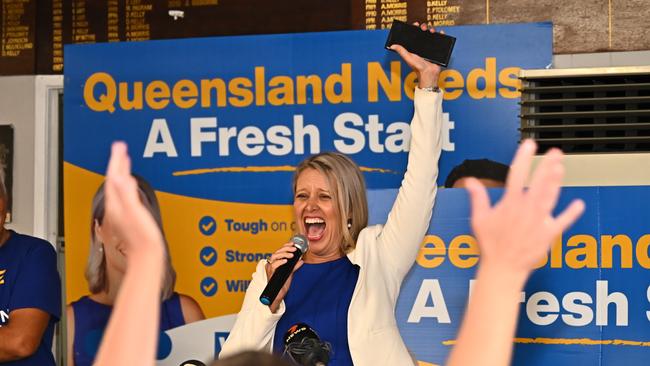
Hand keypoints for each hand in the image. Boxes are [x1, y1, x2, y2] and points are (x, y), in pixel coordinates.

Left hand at [104, 142, 163, 262]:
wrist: (146, 254)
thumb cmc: (142, 237)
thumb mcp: (135, 213)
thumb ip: (127, 195)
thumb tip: (123, 177)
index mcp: (118, 203)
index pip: (114, 177)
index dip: (116, 160)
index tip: (119, 147)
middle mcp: (117, 205)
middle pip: (114, 179)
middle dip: (117, 162)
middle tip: (120, 148)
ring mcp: (122, 210)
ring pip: (118, 185)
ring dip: (120, 171)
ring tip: (123, 160)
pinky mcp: (128, 214)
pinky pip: (123, 193)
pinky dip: (125, 183)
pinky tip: (129, 182)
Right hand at [264, 242, 303, 312]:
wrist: (279, 295)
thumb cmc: (282, 284)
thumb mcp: (290, 273)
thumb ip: (294, 266)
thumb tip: (301, 260)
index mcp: (275, 262)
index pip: (279, 251)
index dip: (285, 246)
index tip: (293, 244)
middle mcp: (271, 264)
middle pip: (277, 252)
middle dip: (286, 248)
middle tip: (294, 249)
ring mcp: (270, 268)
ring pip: (274, 256)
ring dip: (283, 254)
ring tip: (291, 255)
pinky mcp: (270, 273)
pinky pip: (273, 265)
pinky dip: (280, 262)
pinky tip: (286, 261)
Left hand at [389, 22, 441, 87]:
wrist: (429, 73)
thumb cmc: (418, 67)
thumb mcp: (408, 57)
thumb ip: (401, 51)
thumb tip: (392, 46)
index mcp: (414, 47)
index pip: (414, 35)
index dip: (414, 28)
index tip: (416, 25)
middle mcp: (422, 46)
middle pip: (423, 33)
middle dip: (424, 27)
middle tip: (423, 27)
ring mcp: (429, 47)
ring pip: (431, 35)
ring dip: (432, 30)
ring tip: (432, 30)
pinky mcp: (437, 49)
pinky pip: (439, 40)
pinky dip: (441, 35)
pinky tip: (441, 32)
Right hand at [465, 140, 584, 282]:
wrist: (503, 267)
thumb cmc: (491, 245)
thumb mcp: (479, 219)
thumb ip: (478, 198)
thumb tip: (471, 182)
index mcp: (510, 204)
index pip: (517, 175)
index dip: (523, 158)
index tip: (528, 145)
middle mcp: (526, 210)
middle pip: (539, 183)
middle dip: (547, 165)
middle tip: (555, 152)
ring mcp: (539, 221)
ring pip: (550, 197)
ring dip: (557, 181)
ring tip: (561, 167)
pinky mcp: (548, 234)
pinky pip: (563, 222)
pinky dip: (571, 214)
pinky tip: (578, 204)